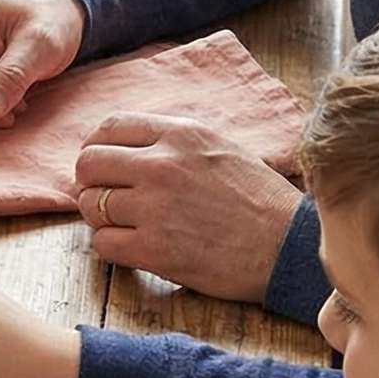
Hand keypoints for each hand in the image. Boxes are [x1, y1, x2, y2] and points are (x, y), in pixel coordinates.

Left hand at [73, 113, 302, 303]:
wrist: (291, 250)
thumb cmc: (261, 202)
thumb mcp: (222, 149)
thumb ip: (173, 144)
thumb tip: (124, 147)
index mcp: (181, 135)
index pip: (108, 127)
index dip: (97, 147)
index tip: (104, 166)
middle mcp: (162, 165)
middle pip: (87, 164)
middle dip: (91, 183)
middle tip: (109, 198)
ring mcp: (155, 207)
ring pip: (90, 205)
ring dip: (102, 218)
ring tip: (128, 225)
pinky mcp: (153, 249)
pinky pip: (101, 243)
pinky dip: (111, 248)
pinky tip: (134, 248)